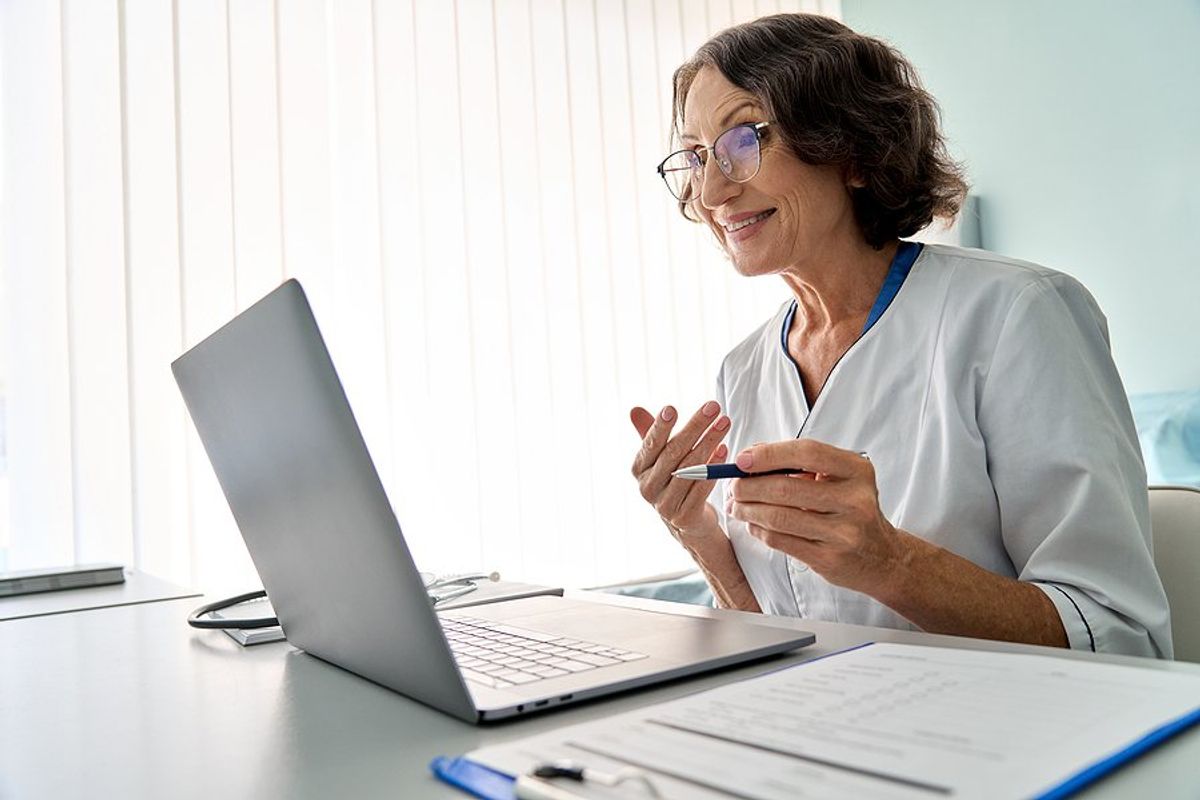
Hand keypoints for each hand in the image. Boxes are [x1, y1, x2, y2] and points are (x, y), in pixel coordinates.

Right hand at [630, 401, 730, 539]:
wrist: (686, 521)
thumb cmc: (673, 480)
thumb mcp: (659, 458)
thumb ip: (650, 434)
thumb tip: (634, 409)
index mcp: (639, 469)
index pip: (650, 444)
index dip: (660, 427)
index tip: (672, 409)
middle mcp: (648, 488)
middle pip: (673, 453)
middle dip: (695, 427)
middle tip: (713, 407)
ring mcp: (665, 504)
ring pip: (690, 468)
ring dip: (709, 442)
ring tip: (723, 423)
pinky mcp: (685, 516)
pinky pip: (702, 487)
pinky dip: (713, 467)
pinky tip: (723, 449)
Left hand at [726, 439, 906, 592]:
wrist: (883, 557)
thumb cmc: (851, 509)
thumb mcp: (839, 478)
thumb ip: (800, 462)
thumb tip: (750, 455)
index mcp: (857, 471)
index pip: (807, 453)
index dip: (769, 454)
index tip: (742, 459)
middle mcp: (855, 500)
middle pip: (786, 487)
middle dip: (749, 486)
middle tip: (733, 487)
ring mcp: (844, 532)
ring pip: (779, 517)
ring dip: (748, 510)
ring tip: (736, 505)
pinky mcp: (829, 559)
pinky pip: (781, 541)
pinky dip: (759, 530)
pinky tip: (752, 524)